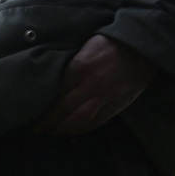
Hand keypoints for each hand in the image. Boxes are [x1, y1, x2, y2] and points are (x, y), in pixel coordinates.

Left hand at [34, 35, 154, 135]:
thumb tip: (51, 82)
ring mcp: (106, 96)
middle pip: (64, 109)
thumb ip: (70, 65)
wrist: (141, 46)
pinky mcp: (118, 103)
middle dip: (49, 121)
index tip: (32, 114)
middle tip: (37, 129)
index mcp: (80, 67)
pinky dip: (83, 128)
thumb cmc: (109, 43)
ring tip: (53, 132)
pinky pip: (98, 121)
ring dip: (64, 128)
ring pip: (79, 119)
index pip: (56, 93)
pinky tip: (73, 131)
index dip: (43, 107)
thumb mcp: (84, 48)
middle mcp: (91, 84)